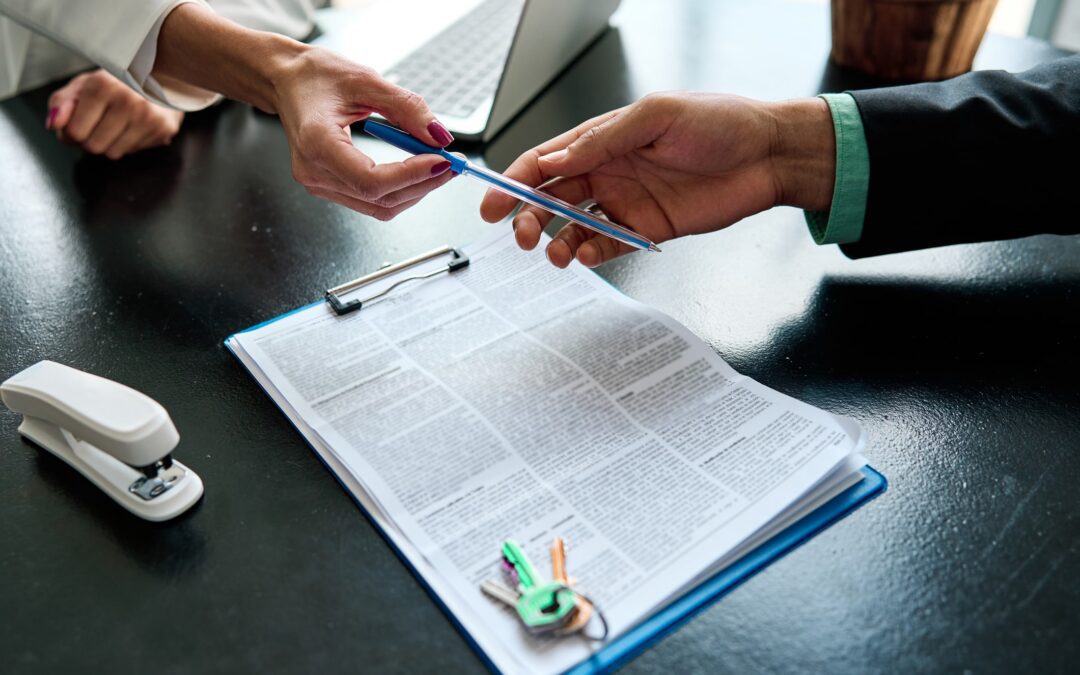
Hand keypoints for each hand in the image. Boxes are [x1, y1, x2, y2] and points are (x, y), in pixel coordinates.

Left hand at [47, 69, 183, 159]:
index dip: (71, 133)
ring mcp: (148, 115)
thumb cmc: (116, 83)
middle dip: (91, 140)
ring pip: (112, 153)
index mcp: (102, 85)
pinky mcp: (163, 128)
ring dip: (109, 144)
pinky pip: (132, 152)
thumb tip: (54, 124)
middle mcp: (127, 100)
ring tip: (117, 124)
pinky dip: (128, 143)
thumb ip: (61, 103)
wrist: (162, 78)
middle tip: (99, 124)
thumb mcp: (83, 85)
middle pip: (93, 146)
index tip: (79, 122)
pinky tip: (134, 126)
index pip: (75, 131)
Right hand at [269, 48, 456, 219]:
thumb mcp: (366, 80)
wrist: (286, 81)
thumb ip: (407, 108)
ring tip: (439, 165)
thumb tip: (439, 136)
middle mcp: (314, 172)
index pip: (371, 181)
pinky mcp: (328, 186)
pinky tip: (416, 170)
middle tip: (452, 163)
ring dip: (415, 190)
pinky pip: (371, 200)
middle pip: (380, 199)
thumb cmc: (315, 77)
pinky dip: (399, 189)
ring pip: (379, 206)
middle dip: (423, 184)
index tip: (441, 160)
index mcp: (317, 143)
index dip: (411, 176)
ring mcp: (319, 184)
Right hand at [479, 92, 835, 266]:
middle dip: (529, 217)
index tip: (493, 205)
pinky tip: (585, 256)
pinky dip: (591, 253)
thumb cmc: (721, 122)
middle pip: (552, 198)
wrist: (768, 156)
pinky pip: (609, 245)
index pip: (546, 161)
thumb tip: (557, 158)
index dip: (515, 182)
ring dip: (557, 240)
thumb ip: (603, 140)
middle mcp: (609, 171)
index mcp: (604, 138)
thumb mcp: (657, 116)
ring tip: (555, 254)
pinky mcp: (648, 230)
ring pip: (575, 226)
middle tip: (522, 235)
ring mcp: (626, 202)